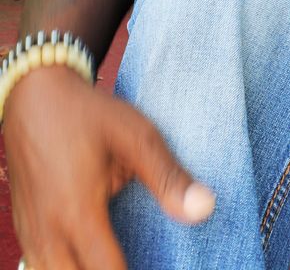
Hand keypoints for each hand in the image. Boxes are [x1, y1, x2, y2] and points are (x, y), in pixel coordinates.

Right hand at [4, 65, 215, 269]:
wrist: (34, 95)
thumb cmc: (88, 114)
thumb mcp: (136, 136)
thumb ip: (168, 178)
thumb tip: (206, 208)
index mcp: (78, 213)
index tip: (161, 267)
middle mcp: (48, 233)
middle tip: (140, 260)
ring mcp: (31, 234)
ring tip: (113, 258)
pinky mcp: (25, 230)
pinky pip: (38, 268)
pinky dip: (63, 269)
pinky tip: (88, 258)